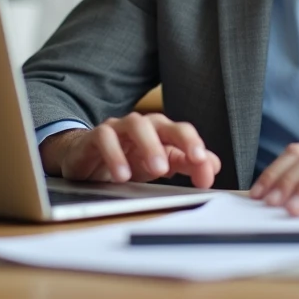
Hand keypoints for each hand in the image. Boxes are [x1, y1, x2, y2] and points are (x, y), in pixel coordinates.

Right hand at [39, 113, 221, 188]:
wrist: (84, 160)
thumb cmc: (127, 159)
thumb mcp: (159, 165)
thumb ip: (186, 164)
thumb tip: (213, 165)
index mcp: (160, 132)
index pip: (182, 133)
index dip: (196, 147)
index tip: (206, 169)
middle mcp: (141, 126)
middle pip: (162, 123)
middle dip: (179, 139)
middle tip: (191, 160)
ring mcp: (117, 129)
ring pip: (135, 125)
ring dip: (148, 145)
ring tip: (158, 171)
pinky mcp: (94, 137)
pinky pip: (104, 138)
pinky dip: (114, 155)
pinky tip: (122, 175)